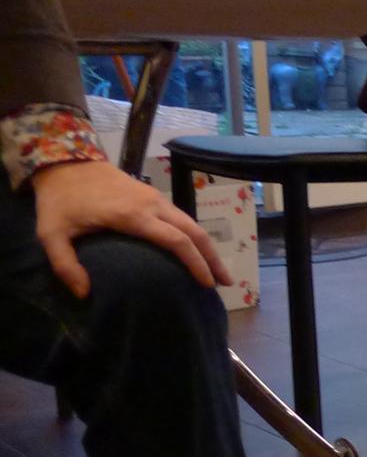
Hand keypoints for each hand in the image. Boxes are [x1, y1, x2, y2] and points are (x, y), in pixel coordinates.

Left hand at [31, 160, 229, 299]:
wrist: (65, 162)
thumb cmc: (60, 200)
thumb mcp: (51, 234)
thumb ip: (65, 265)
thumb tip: (85, 294)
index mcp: (133, 216)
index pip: (177, 241)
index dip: (195, 264)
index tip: (206, 284)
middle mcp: (152, 205)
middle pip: (195, 232)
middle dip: (213, 259)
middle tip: (225, 283)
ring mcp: (156, 198)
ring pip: (193, 224)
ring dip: (208, 248)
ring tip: (218, 271)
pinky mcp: (153, 196)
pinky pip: (182, 218)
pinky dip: (195, 237)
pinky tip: (195, 251)